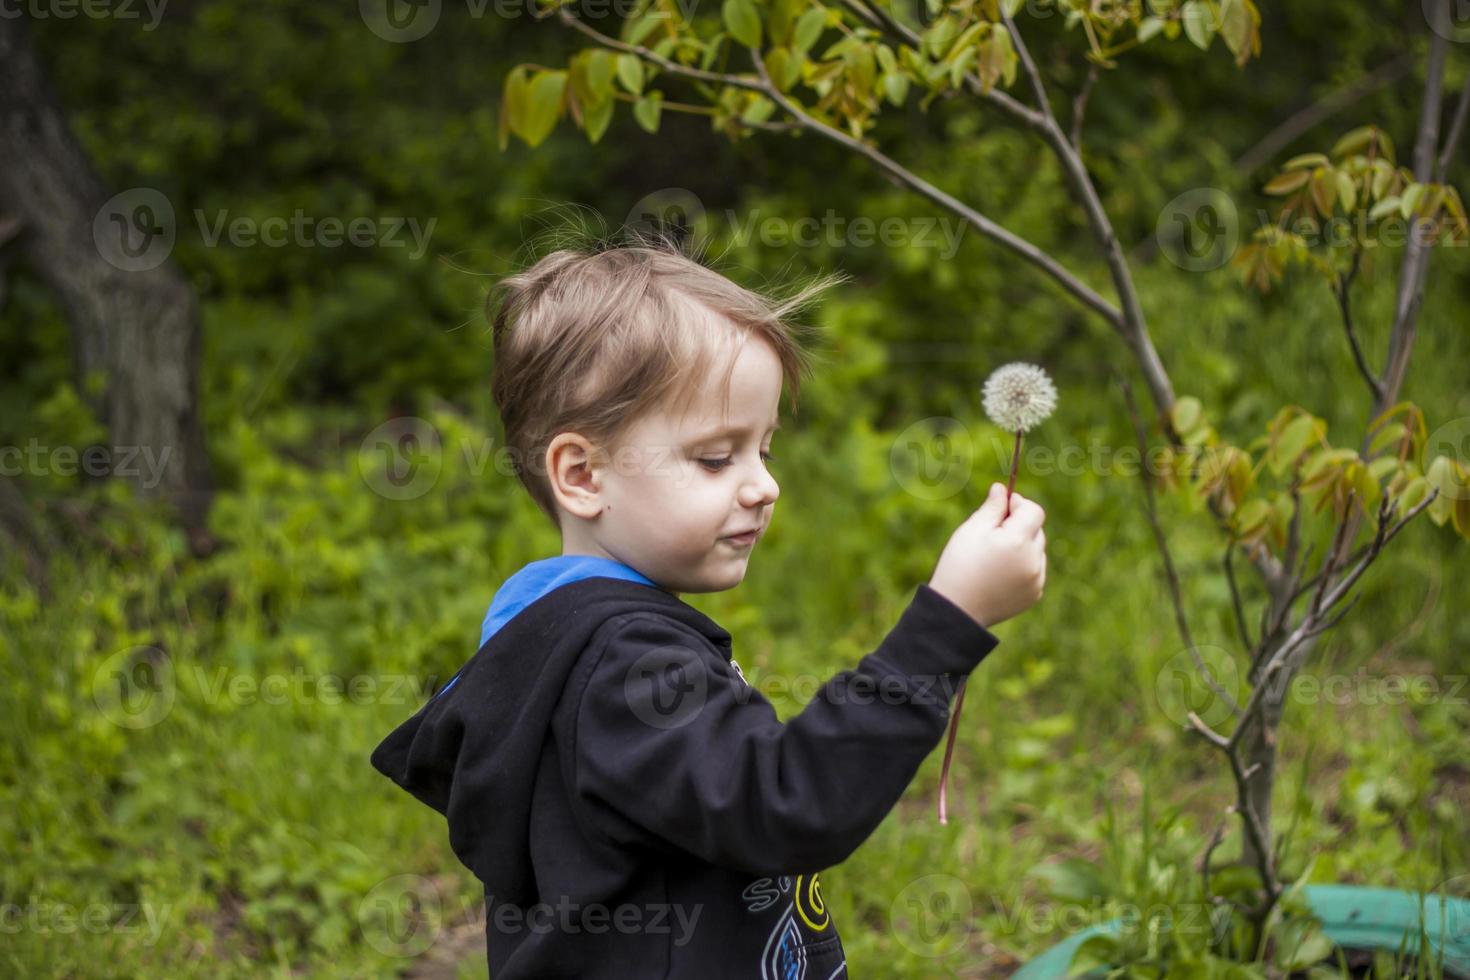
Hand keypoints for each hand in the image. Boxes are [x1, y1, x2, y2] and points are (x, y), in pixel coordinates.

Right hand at [928, 481, 1046, 628]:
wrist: (957, 611)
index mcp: (1018, 541)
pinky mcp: (1034, 594)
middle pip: (1036, 530)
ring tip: (993, 558)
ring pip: (1036, 551)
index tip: (1001, 508)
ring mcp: (1036, 580)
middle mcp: (1033, 560)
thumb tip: (1003, 489)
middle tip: (991, 535)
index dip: (1018, 504)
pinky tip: (999, 574)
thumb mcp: (971, 530)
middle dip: (1018, 526)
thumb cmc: (959, 565)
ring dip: (1022, 547)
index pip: (1033, 511)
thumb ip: (992, 507)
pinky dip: (1022, 567)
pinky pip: (1034, 571)